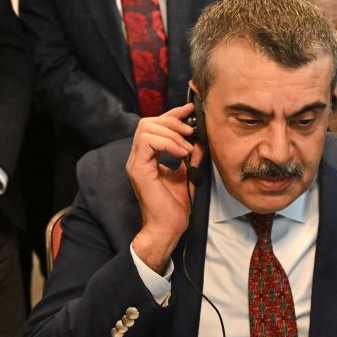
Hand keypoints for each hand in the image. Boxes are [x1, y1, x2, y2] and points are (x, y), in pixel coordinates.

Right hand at [128, 103, 201, 272]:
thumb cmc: (176, 206)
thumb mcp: (189, 174)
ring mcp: (136, 162)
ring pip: (146, 128)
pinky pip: (147, 142)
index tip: (190, 110)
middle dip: (172, 121)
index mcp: (148, 157)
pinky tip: (182, 152)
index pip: (155, 125)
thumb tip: (201, 140)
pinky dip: (167, 142)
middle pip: (148, 122)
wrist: (169, 227)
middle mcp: (139, 157)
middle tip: (190, 131)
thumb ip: (192, 156)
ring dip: (171, 133)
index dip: (173, 115)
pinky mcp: (138, 169)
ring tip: (187, 147)